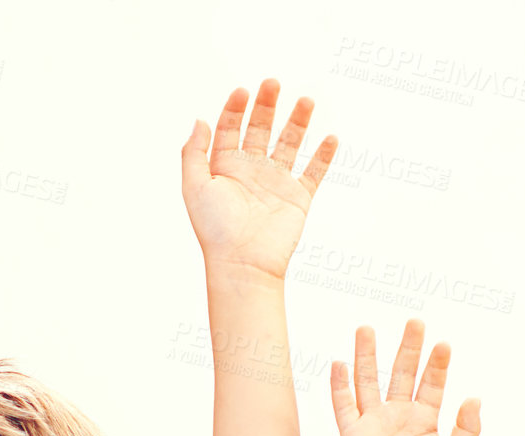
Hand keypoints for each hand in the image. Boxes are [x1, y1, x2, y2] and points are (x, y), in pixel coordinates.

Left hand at [181, 80, 336, 281]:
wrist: (243, 262)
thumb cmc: (215, 229)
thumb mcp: (195, 185)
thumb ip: (193, 151)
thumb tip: (200, 119)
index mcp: (225, 167)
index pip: (231, 128)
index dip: (235, 108)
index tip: (243, 91)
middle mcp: (251, 171)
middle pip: (260, 129)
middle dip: (266, 105)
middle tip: (273, 83)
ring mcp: (276, 183)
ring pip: (289, 144)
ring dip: (298, 122)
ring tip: (306, 101)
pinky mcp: (298, 198)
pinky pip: (314, 173)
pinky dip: (323, 156)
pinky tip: (330, 138)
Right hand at [331, 320, 480, 435]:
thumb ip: (468, 429)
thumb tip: (475, 397)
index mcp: (424, 418)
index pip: (431, 383)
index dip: (437, 364)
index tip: (443, 344)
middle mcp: (398, 414)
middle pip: (401, 373)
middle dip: (408, 348)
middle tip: (415, 322)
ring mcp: (374, 421)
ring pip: (368, 381)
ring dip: (367, 355)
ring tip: (366, 328)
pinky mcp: (353, 434)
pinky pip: (343, 405)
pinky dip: (339, 385)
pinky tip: (339, 363)